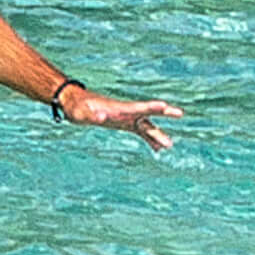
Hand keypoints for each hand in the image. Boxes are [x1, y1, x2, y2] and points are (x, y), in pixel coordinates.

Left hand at [51, 81, 177, 146]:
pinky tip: (157, 150)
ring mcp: (126, 118)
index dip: (151, 106)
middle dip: (164, 113)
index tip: (164, 105)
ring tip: (169, 146)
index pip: (138, 107)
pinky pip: (140, 132)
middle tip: (180, 112)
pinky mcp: (123, 123)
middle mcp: (126, 112)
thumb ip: (92, 116)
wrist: (74, 103)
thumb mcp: (82, 113)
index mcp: (118, 108)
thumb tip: (101, 118)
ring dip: (157, 135)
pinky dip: (149, 140)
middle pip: (148, 113)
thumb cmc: (78, 107)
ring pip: (146, 126)